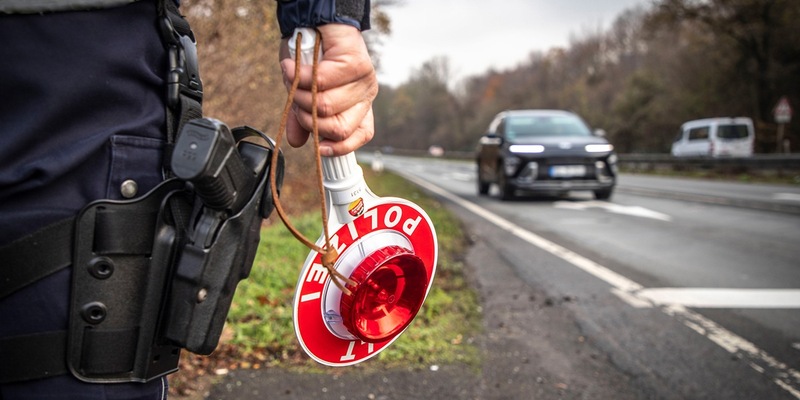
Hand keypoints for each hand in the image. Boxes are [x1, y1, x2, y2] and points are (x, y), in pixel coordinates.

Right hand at [280, 24, 377, 155]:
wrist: (314, 22)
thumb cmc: (310, 58)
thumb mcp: (302, 93)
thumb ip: (301, 117)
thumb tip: (296, 142)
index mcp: (357, 109)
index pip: (359, 136)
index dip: (340, 147)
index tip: (320, 149)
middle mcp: (364, 97)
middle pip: (338, 128)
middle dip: (308, 119)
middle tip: (295, 100)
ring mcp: (364, 81)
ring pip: (326, 106)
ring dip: (299, 95)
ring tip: (293, 79)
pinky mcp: (357, 64)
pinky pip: (322, 82)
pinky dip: (300, 76)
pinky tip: (292, 67)